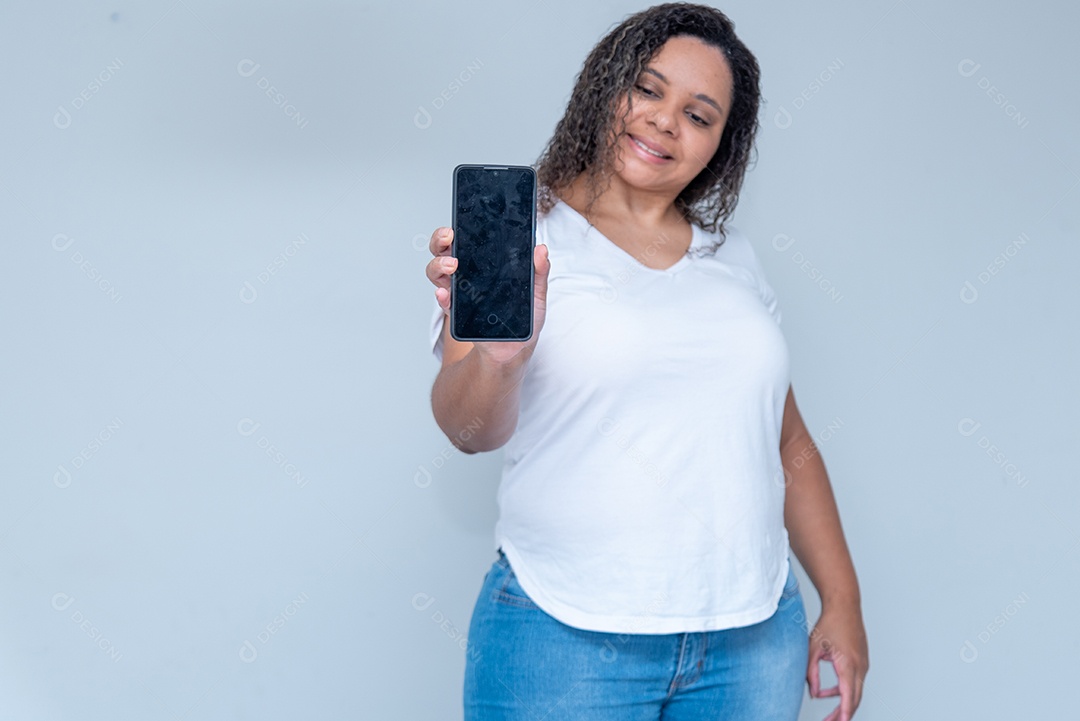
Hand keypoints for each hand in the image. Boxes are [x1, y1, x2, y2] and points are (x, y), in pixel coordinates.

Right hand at [424, 226, 549, 365]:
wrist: (515, 348)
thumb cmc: (524, 318)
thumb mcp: (536, 293)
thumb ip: (539, 272)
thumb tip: (541, 249)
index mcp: (482, 264)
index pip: (465, 239)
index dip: (457, 228)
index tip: (458, 224)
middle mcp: (465, 274)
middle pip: (442, 250)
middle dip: (440, 240)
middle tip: (451, 238)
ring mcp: (457, 292)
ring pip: (436, 271)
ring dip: (439, 265)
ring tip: (452, 266)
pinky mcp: (455, 312)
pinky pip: (442, 301)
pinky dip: (440, 296)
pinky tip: (444, 293)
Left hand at [807, 603, 868, 720]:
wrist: (845, 606)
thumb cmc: (829, 624)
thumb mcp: (814, 649)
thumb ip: (812, 673)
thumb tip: (814, 694)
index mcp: (848, 664)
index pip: (848, 695)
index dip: (843, 712)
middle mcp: (860, 667)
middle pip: (854, 699)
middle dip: (842, 715)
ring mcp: (863, 664)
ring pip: (855, 692)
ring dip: (842, 704)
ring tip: (829, 716)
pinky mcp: (862, 662)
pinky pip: (854, 682)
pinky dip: (843, 691)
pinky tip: (827, 693)